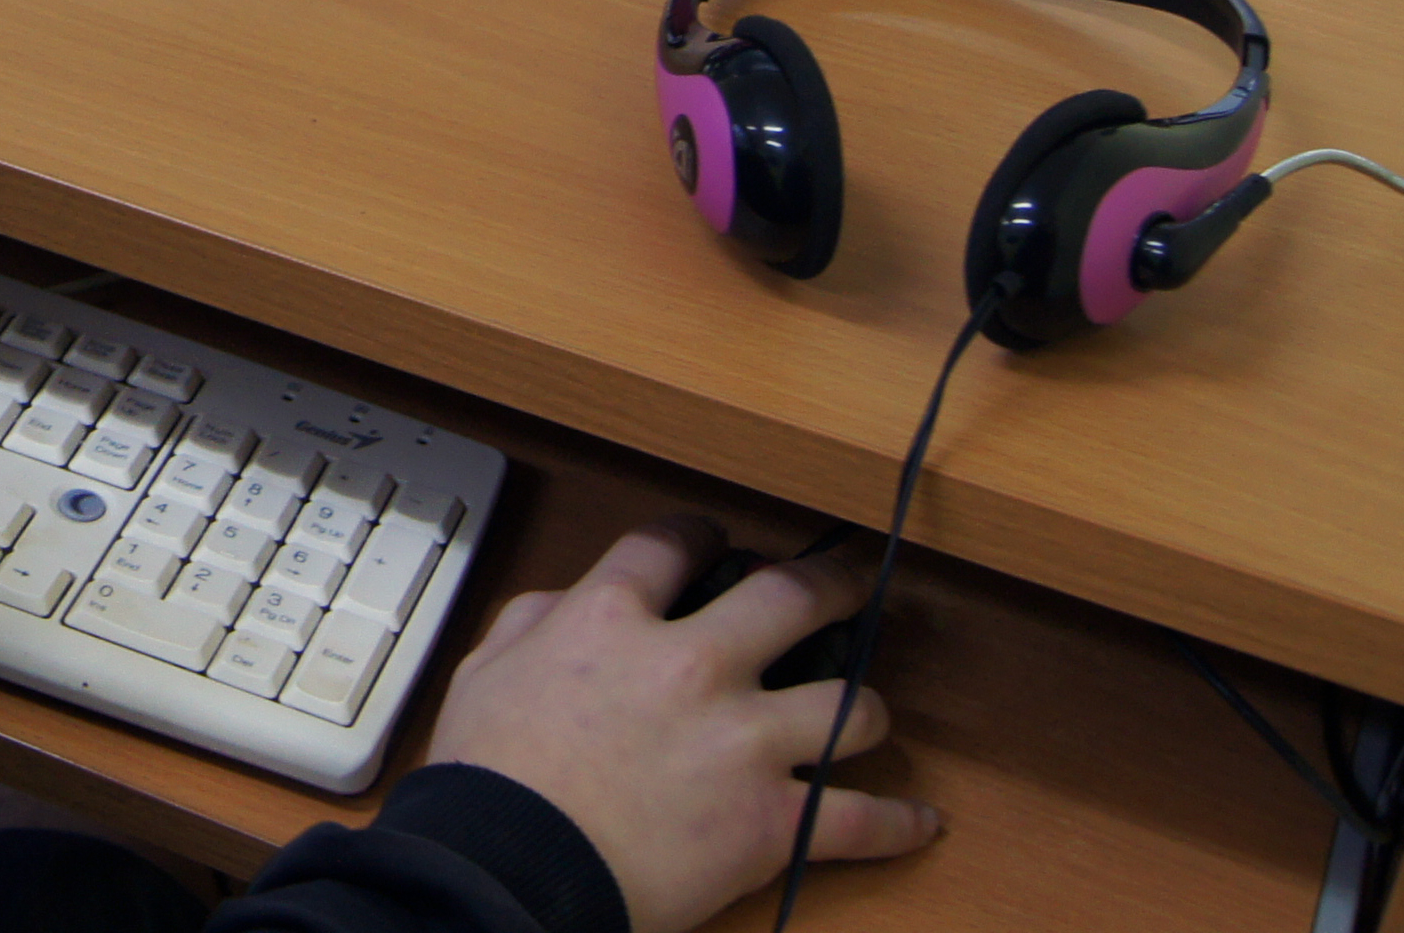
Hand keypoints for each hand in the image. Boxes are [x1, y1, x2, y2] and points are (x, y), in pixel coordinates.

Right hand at [426, 519, 942, 932]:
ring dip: (867, 708)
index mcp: (613, 621)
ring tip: (870, 710)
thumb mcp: (484, 671)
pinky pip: (860, 820)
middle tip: (843, 586)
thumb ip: (532, 621)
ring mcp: (742, 744)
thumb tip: (567, 607)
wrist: (511, 868)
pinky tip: (920, 820)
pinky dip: (899, 824)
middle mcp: (691, 666)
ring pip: (848, 707)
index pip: (671, 545)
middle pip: (789, 599)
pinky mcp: (770, 822)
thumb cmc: (490, 779)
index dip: (700, 535)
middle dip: (828, 586)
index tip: (714, 543)